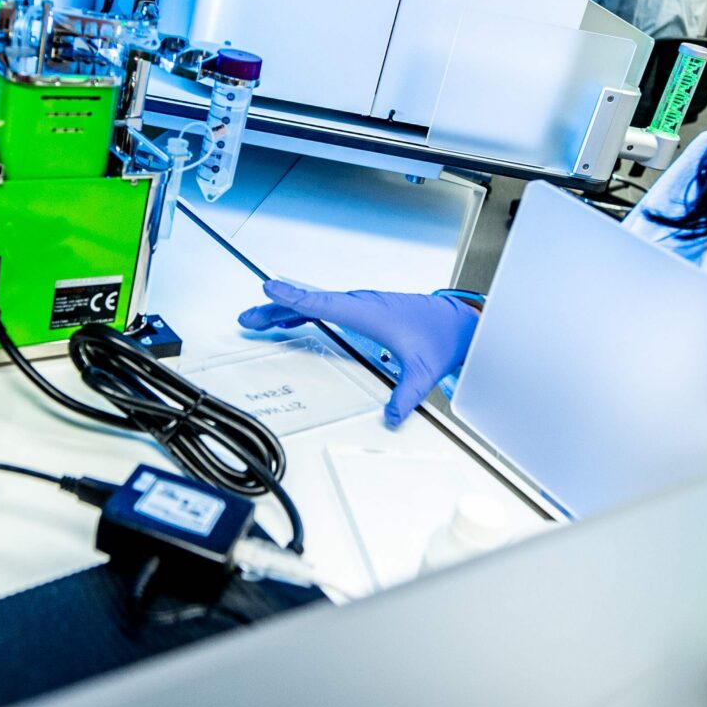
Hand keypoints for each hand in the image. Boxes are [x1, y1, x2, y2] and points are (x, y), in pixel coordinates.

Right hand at [237, 281, 478, 426]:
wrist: (458, 323)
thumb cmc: (441, 337)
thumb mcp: (424, 371)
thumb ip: (407, 396)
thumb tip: (391, 417)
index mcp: (368, 313)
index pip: (324, 304)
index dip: (294, 298)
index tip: (270, 289)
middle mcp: (361, 305)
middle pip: (310, 303)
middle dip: (276, 308)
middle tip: (248, 317)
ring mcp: (361, 306)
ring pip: (315, 304)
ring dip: (285, 309)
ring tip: (258, 319)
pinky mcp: (363, 311)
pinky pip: (325, 308)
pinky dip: (303, 311)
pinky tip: (291, 320)